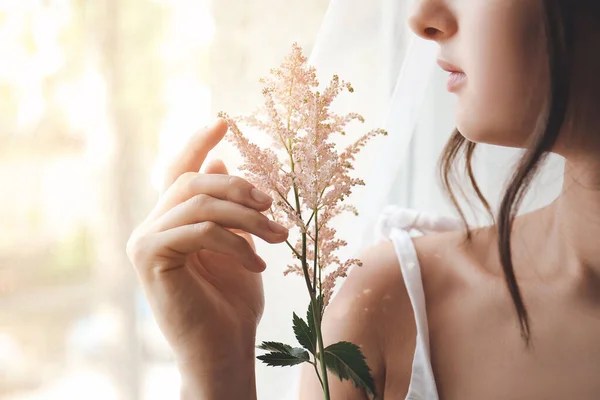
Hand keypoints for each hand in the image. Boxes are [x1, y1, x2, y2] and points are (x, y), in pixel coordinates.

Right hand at [126, 119, 288, 369]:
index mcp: (173, 221)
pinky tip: (257, 266)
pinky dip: (233, 244)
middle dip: (240, 188)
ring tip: (279, 236)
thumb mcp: (239, 244)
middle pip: (194, 182)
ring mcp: (146, 241)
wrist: (224, 348)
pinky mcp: (149, 257)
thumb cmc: (234, 300)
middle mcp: (153, 226)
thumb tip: (222, 161)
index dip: (198, 143)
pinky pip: (197, 230)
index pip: (180, 171)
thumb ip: (228, 207)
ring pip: (200, 203)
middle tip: (274, 203)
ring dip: (247, 218)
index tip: (224, 122)